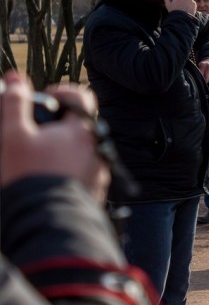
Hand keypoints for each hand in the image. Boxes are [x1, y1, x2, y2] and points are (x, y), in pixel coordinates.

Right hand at [0, 72, 109, 201]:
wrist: (44, 224)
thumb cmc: (28, 176)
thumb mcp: (14, 136)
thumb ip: (15, 105)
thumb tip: (15, 80)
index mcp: (82, 130)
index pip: (81, 96)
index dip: (60, 93)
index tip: (42, 104)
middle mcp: (97, 148)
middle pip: (78, 126)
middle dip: (55, 128)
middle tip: (32, 138)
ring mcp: (99, 171)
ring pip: (80, 151)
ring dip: (60, 152)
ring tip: (36, 163)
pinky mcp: (95, 191)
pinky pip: (82, 174)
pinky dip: (66, 173)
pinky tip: (45, 181)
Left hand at [198, 59, 208, 86]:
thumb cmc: (205, 67)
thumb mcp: (200, 67)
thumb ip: (198, 72)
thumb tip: (199, 80)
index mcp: (203, 65)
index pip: (201, 75)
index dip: (201, 79)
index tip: (201, 79)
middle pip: (206, 79)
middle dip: (206, 81)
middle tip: (206, 79)